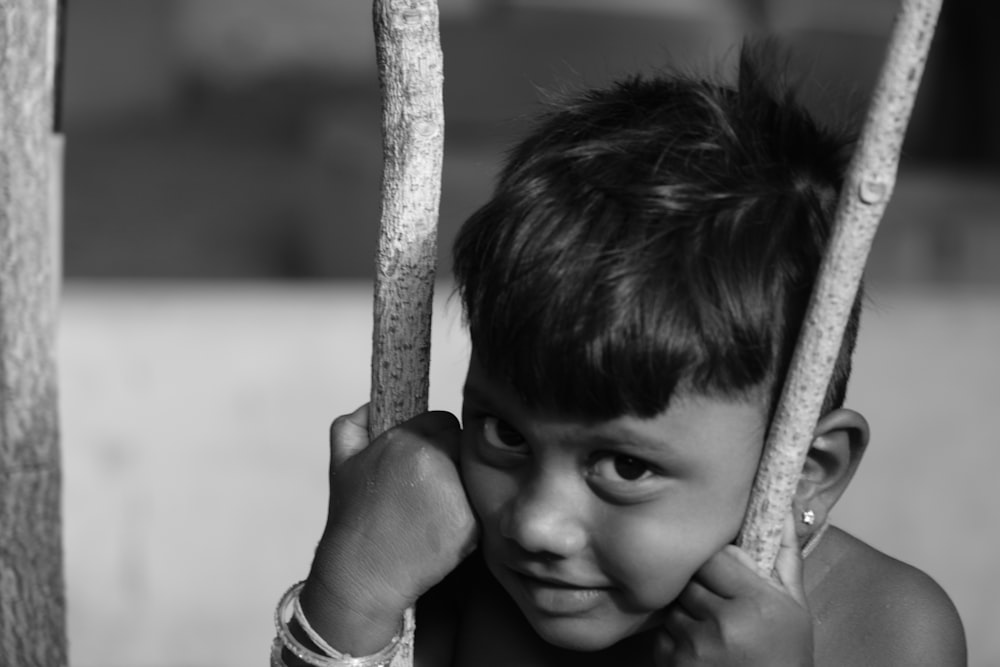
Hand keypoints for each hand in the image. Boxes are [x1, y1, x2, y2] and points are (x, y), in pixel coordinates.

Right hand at [300, 405, 478, 654]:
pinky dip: (466, 515)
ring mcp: (456, 493)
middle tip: (430, 487)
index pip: (445, 421)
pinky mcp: (470, 524)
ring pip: (473, 475)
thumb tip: (373, 405)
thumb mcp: (341, 463)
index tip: (423, 461)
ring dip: (461, 486)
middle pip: (463, 446)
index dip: (434, 439)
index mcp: (407, 441)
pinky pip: (479, 506)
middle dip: (451, 460)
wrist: (362, 575)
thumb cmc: (353, 520)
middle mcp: (436, 462)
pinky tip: (441, 528)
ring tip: (434, 508)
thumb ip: (353, 424)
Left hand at [655, 514, 812, 665]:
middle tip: (720, 604)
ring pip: (675, 604)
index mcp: (756, 602)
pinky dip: (676, 637)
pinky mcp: (674, 664)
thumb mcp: (794, 607)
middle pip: (690, 579)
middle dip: (702, 587)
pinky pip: (663, 632)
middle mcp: (723, 623)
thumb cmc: (786, 655)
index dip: (718, 564)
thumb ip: (784, 556)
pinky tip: (701, 648)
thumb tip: (780, 507)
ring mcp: (695, 647)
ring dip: (688, 611)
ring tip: (713, 628)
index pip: (714, 556)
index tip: (728, 576)